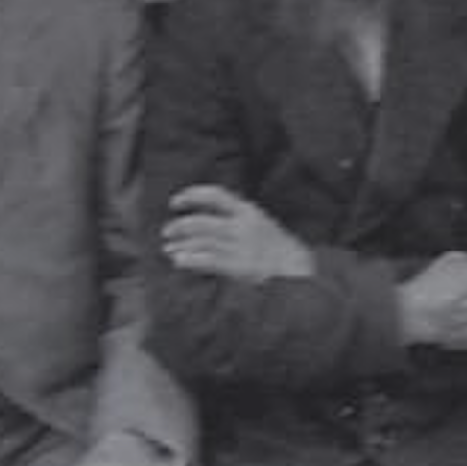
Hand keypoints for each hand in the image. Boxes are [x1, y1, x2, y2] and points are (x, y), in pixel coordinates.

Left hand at [160, 185, 315, 282]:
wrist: (300, 270)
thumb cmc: (276, 249)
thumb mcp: (260, 224)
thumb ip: (236, 219)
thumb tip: (203, 220)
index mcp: (249, 211)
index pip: (215, 195)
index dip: (192, 195)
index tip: (175, 202)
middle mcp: (244, 226)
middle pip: (202, 222)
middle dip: (179, 226)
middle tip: (167, 232)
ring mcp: (243, 247)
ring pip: (203, 242)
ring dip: (181, 245)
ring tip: (169, 250)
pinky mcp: (241, 266)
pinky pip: (210, 260)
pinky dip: (191, 260)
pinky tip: (179, 261)